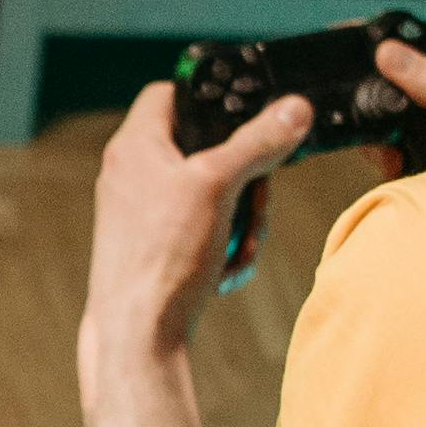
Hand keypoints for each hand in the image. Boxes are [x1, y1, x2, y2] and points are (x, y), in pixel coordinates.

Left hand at [86, 81, 303, 371]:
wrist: (138, 334)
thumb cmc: (163, 256)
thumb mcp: (220, 185)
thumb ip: (259, 142)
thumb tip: (294, 110)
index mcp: (134, 145)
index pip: (170, 92)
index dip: (209, 96)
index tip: (243, 114)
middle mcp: (130, 174)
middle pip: (202, 147)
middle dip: (242, 173)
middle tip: (256, 194)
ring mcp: (140, 212)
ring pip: (211, 193)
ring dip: (240, 216)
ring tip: (241, 241)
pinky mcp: (154, 246)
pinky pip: (202, 229)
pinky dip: (223, 244)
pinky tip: (225, 267)